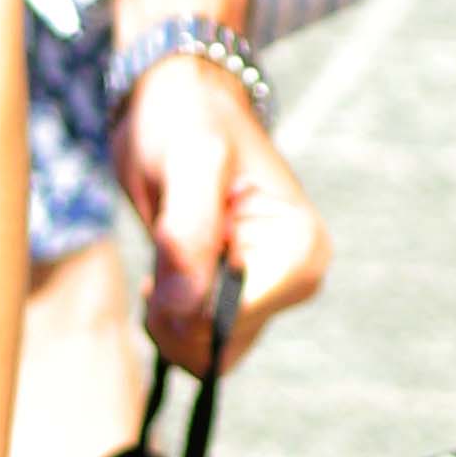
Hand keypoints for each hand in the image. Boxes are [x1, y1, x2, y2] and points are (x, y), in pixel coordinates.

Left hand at [109, 54, 329, 371]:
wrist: (178, 104)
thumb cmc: (186, 120)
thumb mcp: (187, 161)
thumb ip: (188, 234)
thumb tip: (185, 312)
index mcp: (299, 249)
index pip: (232, 324)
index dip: (182, 309)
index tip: (160, 274)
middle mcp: (295, 278)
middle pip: (220, 347)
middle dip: (173, 319)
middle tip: (155, 269)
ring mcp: (269, 292)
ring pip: (207, 352)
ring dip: (168, 321)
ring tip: (162, 266)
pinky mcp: (241, 298)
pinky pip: (200, 341)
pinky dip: (170, 320)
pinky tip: (166, 279)